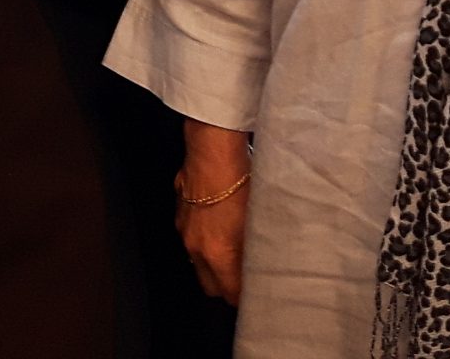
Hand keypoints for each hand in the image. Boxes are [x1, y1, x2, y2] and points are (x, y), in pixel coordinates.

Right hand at [174, 120, 250, 306]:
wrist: (213, 150)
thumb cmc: (240, 182)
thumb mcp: (259, 220)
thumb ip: (260, 249)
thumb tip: (268, 264)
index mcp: (217, 254)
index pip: (230, 294)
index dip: (245, 298)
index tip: (258, 294)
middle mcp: (196, 247)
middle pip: (210, 285)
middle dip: (227, 287)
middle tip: (247, 279)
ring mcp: (185, 229)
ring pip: (198, 262)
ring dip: (215, 263)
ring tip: (235, 251)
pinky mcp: (181, 211)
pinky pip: (192, 237)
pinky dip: (205, 240)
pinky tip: (221, 224)